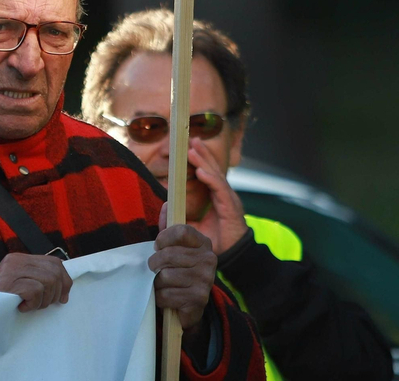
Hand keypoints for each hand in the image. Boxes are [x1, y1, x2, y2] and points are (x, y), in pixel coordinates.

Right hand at [0, 252, 71, 311]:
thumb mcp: (20, 285)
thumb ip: (38, 280)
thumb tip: (65, 290)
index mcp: (20, 259)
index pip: (53, 262)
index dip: (64, 280)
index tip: (63, 296)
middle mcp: (16, 260)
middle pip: (54, 272)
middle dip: (57, 292)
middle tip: (47, 304)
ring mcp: (11, 270)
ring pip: (48, 282)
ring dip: (44, 300)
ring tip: (31, 306)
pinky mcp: (9, 283)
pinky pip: (36, 291)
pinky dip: (33, 304)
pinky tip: (22, 307)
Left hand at [150, 205, 216, 332]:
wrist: (190, 307)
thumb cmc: (179, 272)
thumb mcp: (174, 249)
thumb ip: (169, 229)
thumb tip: (166, 205)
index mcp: (203, 243)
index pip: (181, 231)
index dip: (164, 237)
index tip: (158, 246)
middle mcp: (209, 259)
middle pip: (168, 255)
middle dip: (155, 264)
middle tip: (156, 269)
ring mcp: (206, 279)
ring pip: (165, 276)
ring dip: (157, 283)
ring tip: (163, 285)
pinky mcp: (199, 298)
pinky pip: (166, 295)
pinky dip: (160, 298)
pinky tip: (167, 298)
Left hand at [186, 138, 248, 255]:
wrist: (232, 258)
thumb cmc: (215, 243)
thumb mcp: (192, 228)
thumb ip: (179, 217)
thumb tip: (166, 205)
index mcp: (216, 198)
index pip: (208, 174)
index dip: (200, 161)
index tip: (189, 148)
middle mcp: (223, 196)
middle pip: (212, 170)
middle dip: (202, 154)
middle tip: (191, 140)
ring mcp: (228, 200)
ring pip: (216, 176)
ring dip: (204, 162)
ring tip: (193, 150)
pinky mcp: (231, 208)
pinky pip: (220, 190)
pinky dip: (211, 179)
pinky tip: (202, 171)